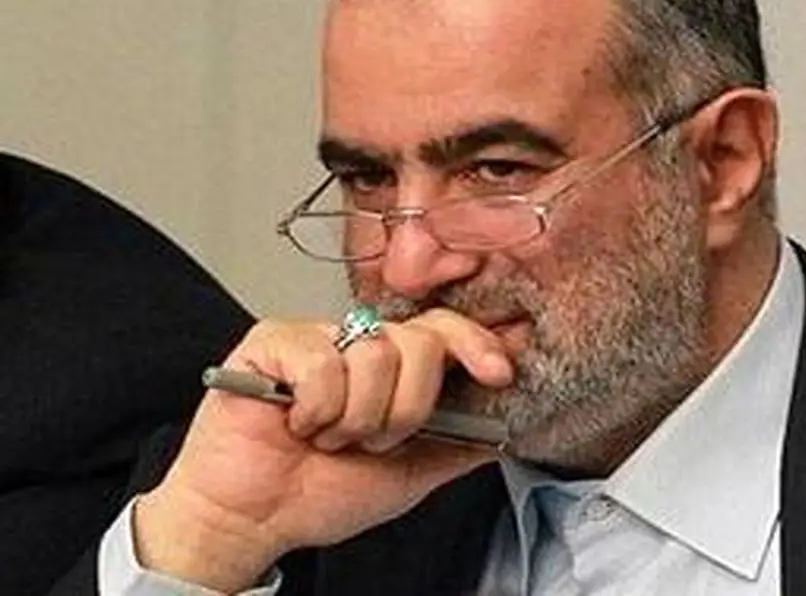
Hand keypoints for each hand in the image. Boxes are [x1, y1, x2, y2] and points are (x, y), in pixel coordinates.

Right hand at [133, 309, 513, 592]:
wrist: (252, 520)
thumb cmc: (316, 494)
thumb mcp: (409, 476)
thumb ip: (457, 448)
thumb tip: (508, 426)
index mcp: (396, 370)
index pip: (447, 331)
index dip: (477, 344)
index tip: (500, 373)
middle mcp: (362, 345)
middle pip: (421, 341)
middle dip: (405, 410)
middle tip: (371, 441)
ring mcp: (319, 337)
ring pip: (375, 354)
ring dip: (355, 418)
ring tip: (328, 437)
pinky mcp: (274, 340)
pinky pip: (322, 361)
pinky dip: (316, 408)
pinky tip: (297, 423)